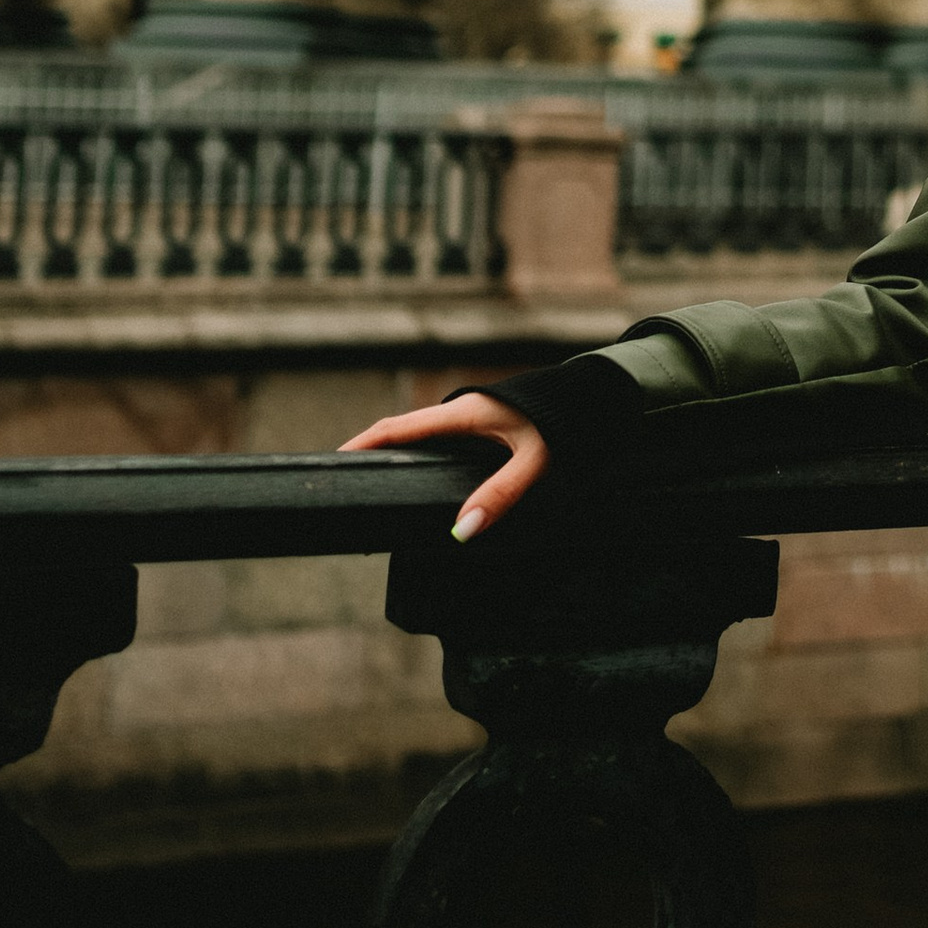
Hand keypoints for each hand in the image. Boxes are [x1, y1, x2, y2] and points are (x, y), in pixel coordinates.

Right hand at [338, 390, 547, 539]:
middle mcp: (460, 410)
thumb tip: (460, 532)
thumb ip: (500, 494)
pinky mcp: (482, 426)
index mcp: (463, 412)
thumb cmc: (563, 422)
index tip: (333, 463)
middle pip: (401, 433)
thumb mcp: (533, 460)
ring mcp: (470, 417)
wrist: (594, 395)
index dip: (364, 445)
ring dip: (394, 456)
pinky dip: (417, 457)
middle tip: (343, 483)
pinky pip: (438, 442)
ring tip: (370, 486)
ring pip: (420, 438)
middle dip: (371, 453)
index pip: (399, 428)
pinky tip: (415, 480)